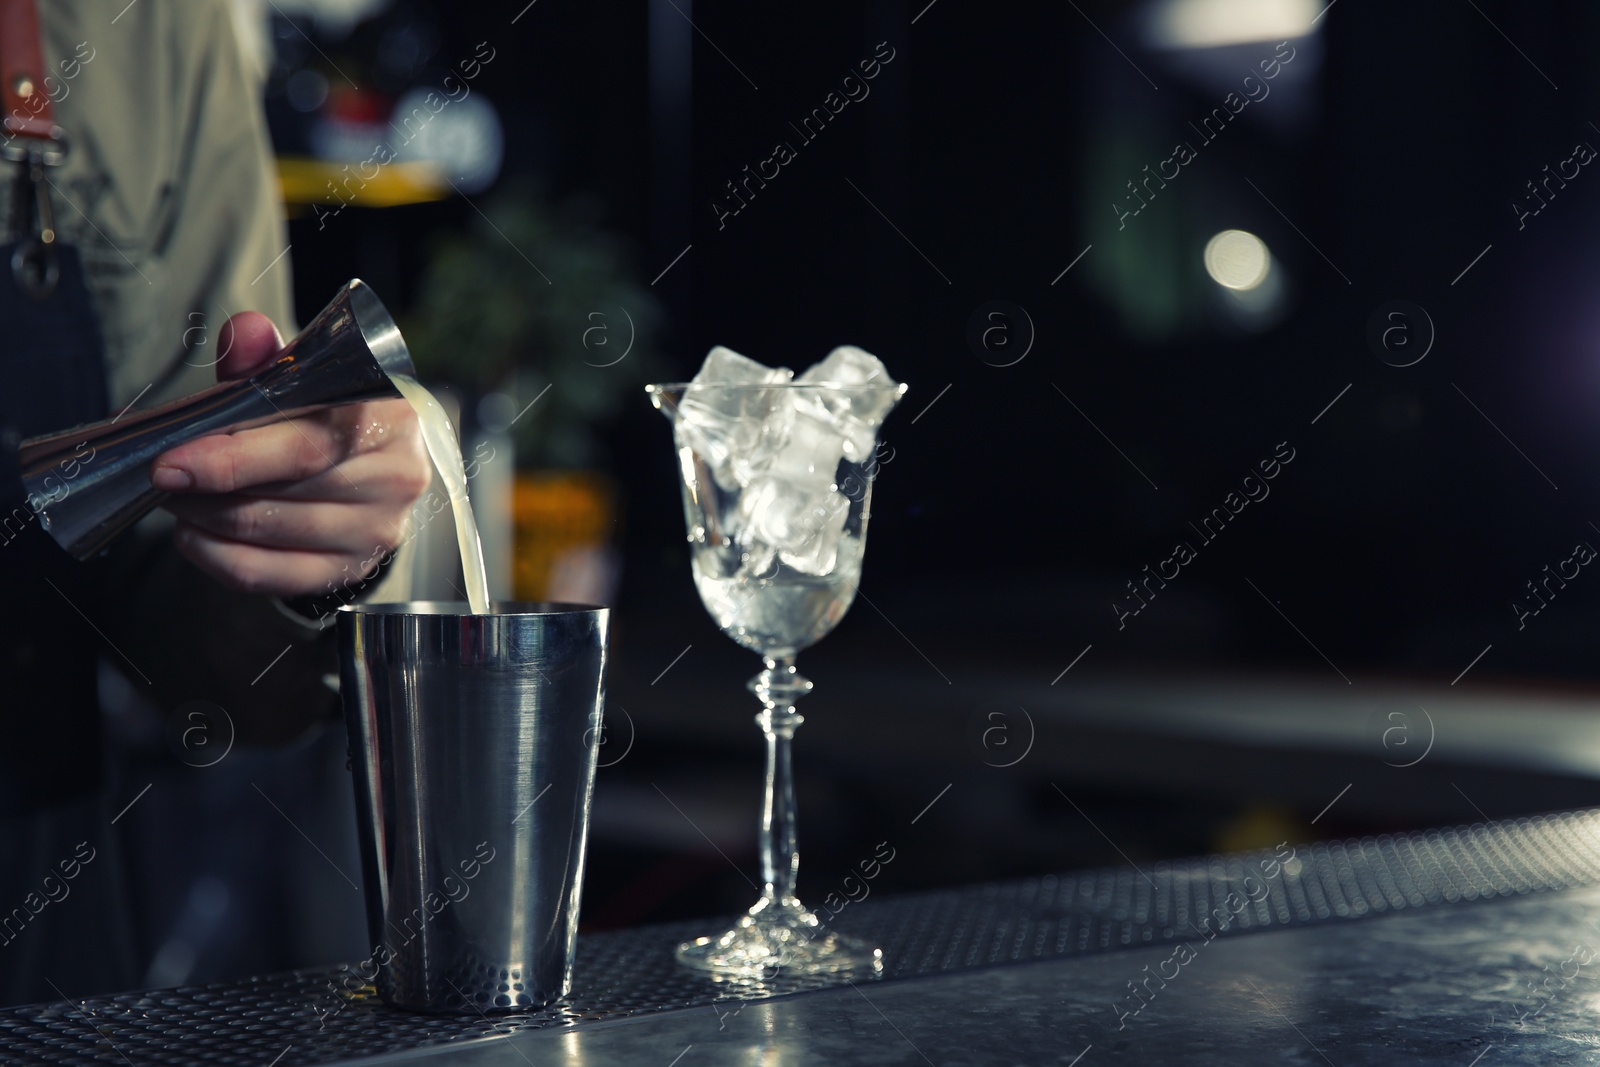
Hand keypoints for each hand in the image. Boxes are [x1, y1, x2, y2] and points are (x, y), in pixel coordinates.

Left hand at [152, 312, 432, 596]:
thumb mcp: (304, 377)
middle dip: (207, 486)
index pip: (308, 445)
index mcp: (389, 418)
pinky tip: (196, 533)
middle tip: (161, 475)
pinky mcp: (351, 571)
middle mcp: (395, 478)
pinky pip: (267, 576)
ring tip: (177, 498)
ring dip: (204, 517)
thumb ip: (269, 358)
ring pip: (268, 532)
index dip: (234, 456)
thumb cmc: (328, 415)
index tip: (171, 461)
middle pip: (285, 491)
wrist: (373, 465)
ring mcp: (378, 531)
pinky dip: (216, 556)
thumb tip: (244, 332)